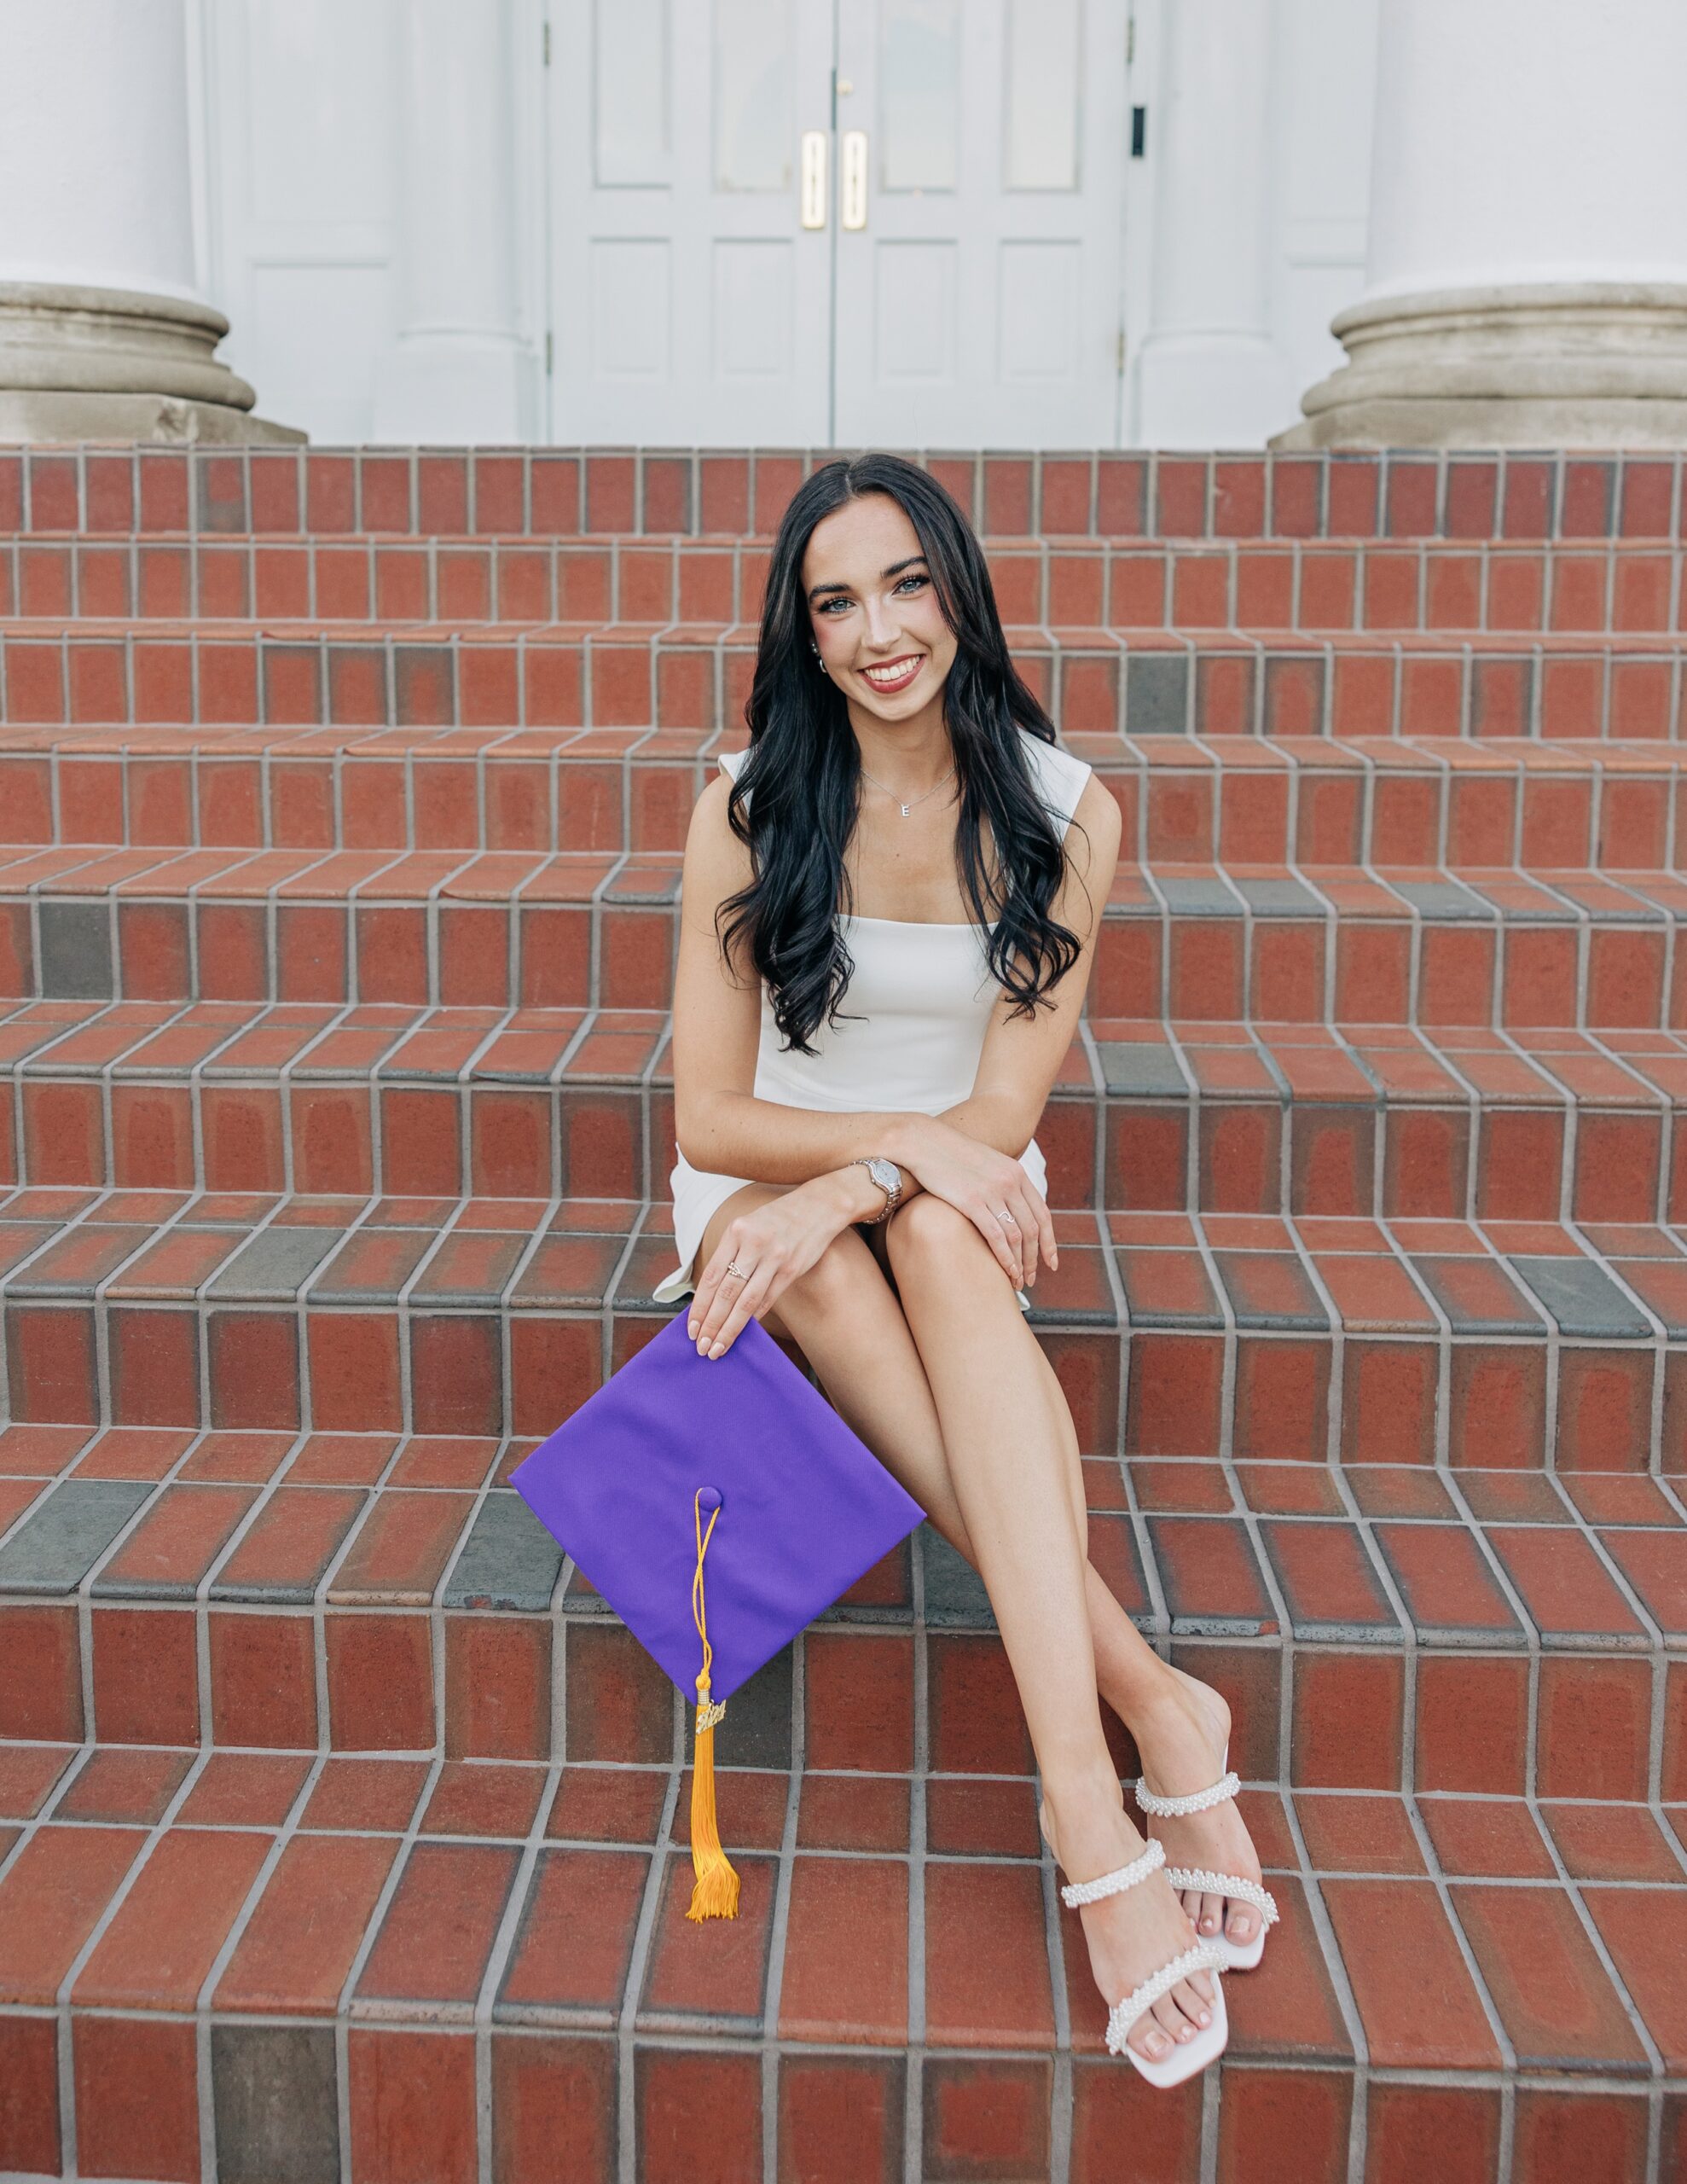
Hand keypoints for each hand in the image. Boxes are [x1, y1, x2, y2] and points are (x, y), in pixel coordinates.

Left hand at [686, 1179, 853, 1358]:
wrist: (819, 1205)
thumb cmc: (778, 1219)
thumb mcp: (748, 1226)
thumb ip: (731, 1254)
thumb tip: (712, 1294)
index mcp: (735, 1232)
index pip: (710, 1277)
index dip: (699, 1306)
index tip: (691, 1328)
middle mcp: (753, 1244)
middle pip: (726, 1293)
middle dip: (711, 1324)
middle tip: (702, 1347)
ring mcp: (774, 1257)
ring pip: (746, 1302)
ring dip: (730, 1328)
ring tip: (719, 1347)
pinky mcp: (792, 1268)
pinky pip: (768, 1299)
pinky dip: (754, 1318)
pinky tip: (745, 1331)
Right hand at [901, 1119, 1056, 1290]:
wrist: (924, 1142)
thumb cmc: (949, 1156)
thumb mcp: (985, 1164)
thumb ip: (1001, 1183)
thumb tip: (1008, 1207)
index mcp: (1016, 1173)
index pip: (1042, 1214)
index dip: (1049, 1242)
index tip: (1051, 1262)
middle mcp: (1010, 1182)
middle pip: (1032, 1228)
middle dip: (1035, 1258)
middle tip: (1032, 1279)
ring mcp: (992, 1191)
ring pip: (1017, 1236)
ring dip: (1021, 1263)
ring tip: (1018, 1281)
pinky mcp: (972, 1201)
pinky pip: (996, 1236)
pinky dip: (1005, 1258)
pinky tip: (1007, 1271)